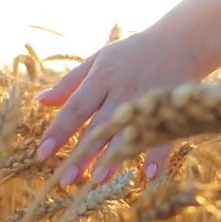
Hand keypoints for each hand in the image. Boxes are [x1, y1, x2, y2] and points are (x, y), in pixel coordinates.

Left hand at [34, 24, 205, 186]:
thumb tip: (39, 101)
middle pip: (99, 126)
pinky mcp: (171, 107)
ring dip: (113, 158)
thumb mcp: (98, 60)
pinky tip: (148, 174)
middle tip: (66, 181)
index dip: (59, 131)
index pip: (75, 108)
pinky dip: (157, 154)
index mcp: (101, 77)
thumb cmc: (132, 53)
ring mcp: (147, 100)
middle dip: (82, 154)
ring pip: (127, 133)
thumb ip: (70, 83)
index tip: (42, 153)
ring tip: (99, 180)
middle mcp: (122, 90)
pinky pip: (163, 134)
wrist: (181, 40)